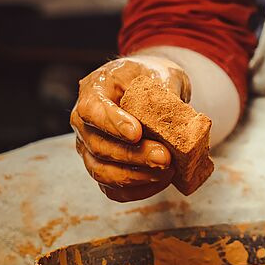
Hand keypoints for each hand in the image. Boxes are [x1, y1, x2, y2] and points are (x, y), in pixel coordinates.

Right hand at [70, 56, 190, 201]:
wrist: (152, 87)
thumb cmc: (153, 77)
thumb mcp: (161, 73)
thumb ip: (165, 92)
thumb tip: (180, 119)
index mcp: (94, 91)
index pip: (92, 110)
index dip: (112, 124)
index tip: (137, 133)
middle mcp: (85, 123)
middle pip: (98, 146)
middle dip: (133, 156)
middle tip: (165, 157)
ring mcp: (90, 148)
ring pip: (101, 171)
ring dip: (135, 176)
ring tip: (166, 172)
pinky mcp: (104, 167)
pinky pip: (112, 188)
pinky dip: (136, 190)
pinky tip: (162, 182)